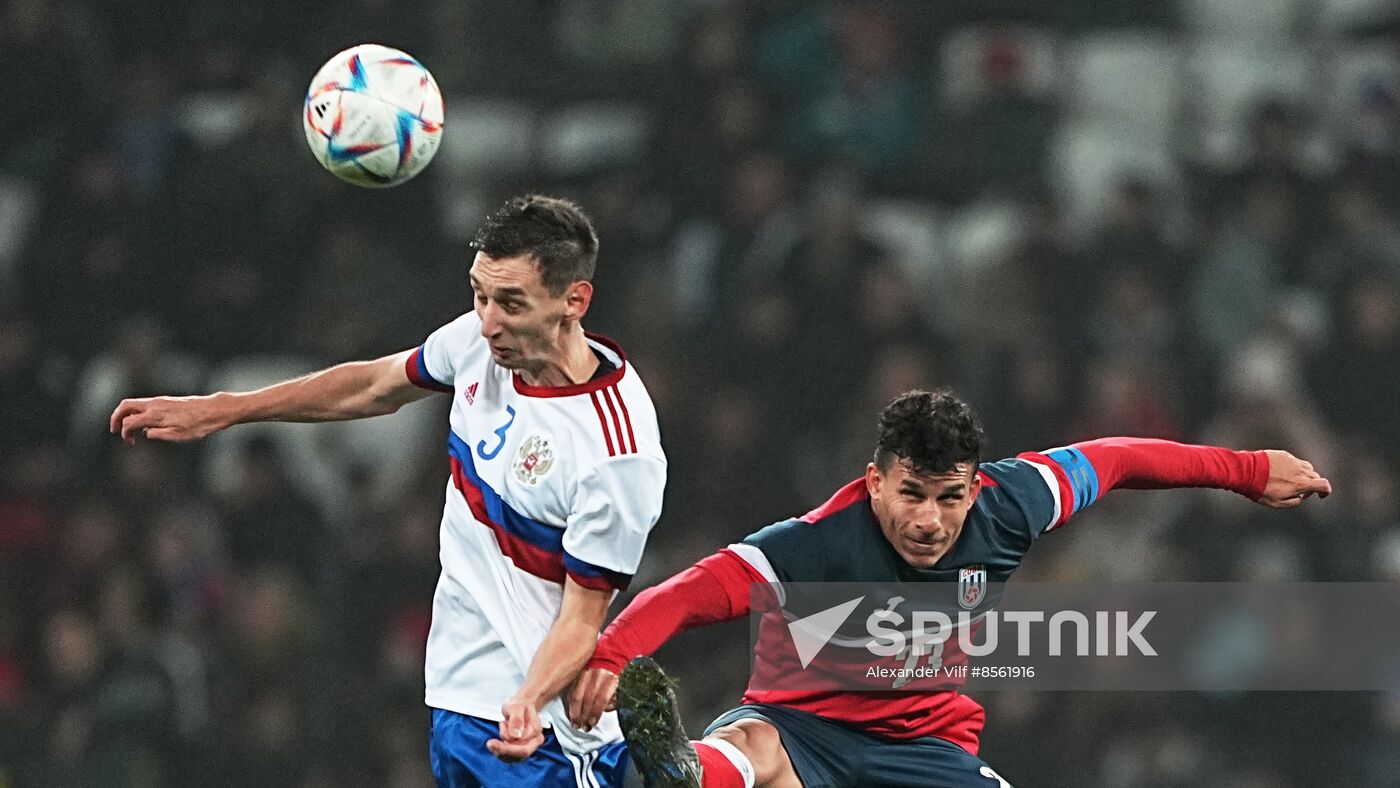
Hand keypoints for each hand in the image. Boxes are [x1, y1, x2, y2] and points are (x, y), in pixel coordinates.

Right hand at [109, 395, 228, 444]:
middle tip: (115, 430)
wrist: (214, 410)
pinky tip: (144, 424)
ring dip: (126, 415)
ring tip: (129, 429)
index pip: (128, 421)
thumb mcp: (179, 436)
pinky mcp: (166, 400)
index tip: (131, 442)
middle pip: (125, 405)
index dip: (124, 433)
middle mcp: (155, 404)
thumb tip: (145, 433)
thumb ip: (158, 434)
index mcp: (155, 414)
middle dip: (116, 417)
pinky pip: (144, 404)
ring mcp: (160, 400)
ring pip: (134, 403)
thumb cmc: (199, 425)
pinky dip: (137, 412)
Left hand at [486, 698, 543, 762]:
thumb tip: (515, 735)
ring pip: (513, 757)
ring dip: (501, 748)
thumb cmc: (519, 705)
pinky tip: (499, 740)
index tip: (491, 743)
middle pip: (519, 755)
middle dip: (503, 750)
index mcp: (535, 731)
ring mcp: (529, 746)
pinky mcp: (521, 749)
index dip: (506, 747)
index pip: (523, 748)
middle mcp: (535, 741)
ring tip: (501, 731)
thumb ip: (516, 720)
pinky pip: (509, 756)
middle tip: (490, 743)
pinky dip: (501, 750)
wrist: (521, 704)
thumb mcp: (515, 707)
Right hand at [567, 667, 618, 731]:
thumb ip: (614, 699)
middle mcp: (597, 674)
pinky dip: (569, 703)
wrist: (607, 655)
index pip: (601, 698)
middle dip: (585, 715)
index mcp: (610, 677)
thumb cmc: (614, 673)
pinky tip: (570, 713)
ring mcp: (585, 673)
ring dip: (575, 712)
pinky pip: (571, 690)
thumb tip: (606, 709)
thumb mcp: (621, 685)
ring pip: (576, 695)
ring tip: (575, 723)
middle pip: (588, 698)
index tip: (593, 723)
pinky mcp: (577, 674)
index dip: (596, 712)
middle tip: (584, 727)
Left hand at [1256, 450, 1331, 508]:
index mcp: (1301, 483)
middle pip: (1315, 476)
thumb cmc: (1260, 489)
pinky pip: (1294, 461)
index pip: (1324, 484)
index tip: (1321, 495)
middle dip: (1312, 485)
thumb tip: (1300, 498)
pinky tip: (1280, 472)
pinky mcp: (1283, 454)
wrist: (1245, 472)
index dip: (1326, 491)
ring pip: (1306, 467)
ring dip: (1304, 475)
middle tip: (1300, 491)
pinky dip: (1293, 467)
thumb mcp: (1277, 504)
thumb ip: (1293, 502)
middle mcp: (1299, 470)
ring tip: (1291, 481)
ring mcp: (1291, 460)